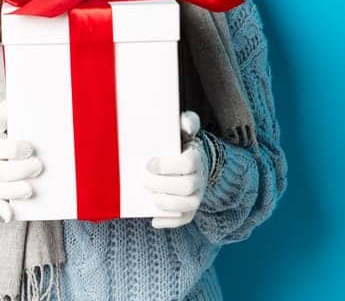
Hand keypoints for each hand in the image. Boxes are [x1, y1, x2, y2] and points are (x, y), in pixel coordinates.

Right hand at [0, 100, 42, 222]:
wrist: (2, 153)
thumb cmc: (16, 135)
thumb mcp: (13, 120)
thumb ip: (12, 110)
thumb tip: (14, 102)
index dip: (12, 148)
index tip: (30, 147)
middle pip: (0, 168)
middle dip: (19, 169)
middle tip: (38, 166)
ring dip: (13, 189)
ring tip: (29, 190)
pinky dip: (2, 210)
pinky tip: (11, 215)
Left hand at [145, 110, 206, 228]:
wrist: (193, 160)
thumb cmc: (182, 143)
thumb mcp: (184, 129)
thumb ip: (187, 121)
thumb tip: (186, 124)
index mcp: (196, 158)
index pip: (187, 164)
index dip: (167, 166)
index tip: (148, 164)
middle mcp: (200, 179)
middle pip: (186, 187)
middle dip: (163, 185)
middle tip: (144, 181)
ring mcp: (197, 195)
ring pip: (188, 205)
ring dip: (167, 204)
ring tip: (151, 198)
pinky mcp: (191, 208)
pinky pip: (184, 219)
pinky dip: (169, 222)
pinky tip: (154, 219)